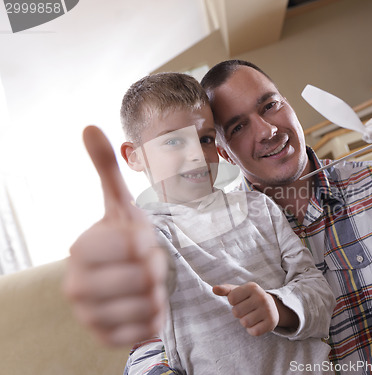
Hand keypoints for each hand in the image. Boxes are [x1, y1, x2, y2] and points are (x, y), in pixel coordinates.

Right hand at [63, 126, 168, 345]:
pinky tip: (142, 306)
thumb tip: (89, 126)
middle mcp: (76, 286)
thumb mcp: (120, 204)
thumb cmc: (124, 239)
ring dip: (158, 292)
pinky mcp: (105, 339)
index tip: (139, 242)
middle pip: (146, 277)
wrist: (120, 279)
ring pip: (150, 304)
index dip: (148, 242)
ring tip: (144, 285)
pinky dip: (155, 317)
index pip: (135, 246)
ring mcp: (88, 317)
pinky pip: (147, 330)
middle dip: (156, 268)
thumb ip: (106, 168)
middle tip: (145, 265)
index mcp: (81, 250)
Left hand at [213, 282, 279, 335]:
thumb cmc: (250, 298)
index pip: (231, 298)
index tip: (240, 300)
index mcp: (252, 287)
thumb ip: (225, 290)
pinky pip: (253, 332)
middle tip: (246, 310)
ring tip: (252, 316)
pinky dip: (252, 330)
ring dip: (245, 322)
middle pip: (236, 312)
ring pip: (244, 322)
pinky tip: (257, 323)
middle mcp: (261, 297)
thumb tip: (214, 289)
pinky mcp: (271, 323)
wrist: (272, 307)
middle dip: (238, 313)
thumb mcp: (239, 291)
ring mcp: (268, 310)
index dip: (233, 302)